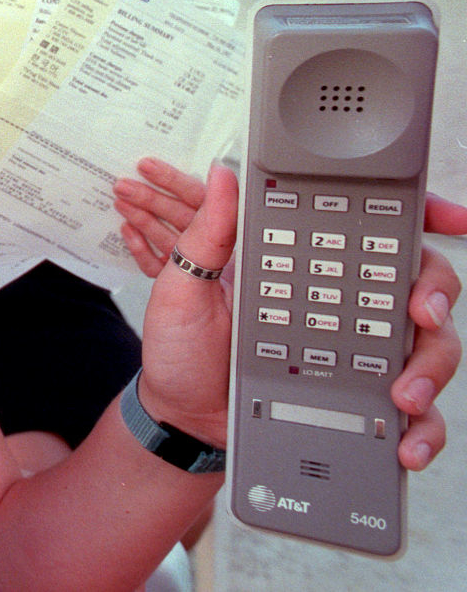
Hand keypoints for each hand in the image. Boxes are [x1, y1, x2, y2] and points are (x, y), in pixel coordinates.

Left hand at [136, 166, 463, 468]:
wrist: (177, 415)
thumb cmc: (180, 347)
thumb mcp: (183, 284)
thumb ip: (207, 233)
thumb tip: (225, 175)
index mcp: (299, 266)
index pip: (367, 230)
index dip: (417, 216)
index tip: (450, 216)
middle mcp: (337, 304)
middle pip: (414, 283)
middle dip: (434, 293)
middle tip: (421, 312)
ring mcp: (353, 353)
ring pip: (426, 345)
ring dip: (430, 365)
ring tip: (404, 393)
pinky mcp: (358, 400)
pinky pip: (412, 413)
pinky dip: (422, 428)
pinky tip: (407, 441)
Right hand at [137, 164, 236, 447]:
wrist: (182, 409)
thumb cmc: (194, 359)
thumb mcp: (196, 287)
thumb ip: (210, 228)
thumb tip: (225, 175)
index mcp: (238, 259)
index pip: (212, 204)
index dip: (179, 180)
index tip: (151, 166)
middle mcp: (224, 268)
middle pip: (189, 216)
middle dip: (155, 196)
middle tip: (124, 182)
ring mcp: (202, 284)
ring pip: (174, 236)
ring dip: (145, 216)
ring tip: (119, 199)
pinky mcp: (183, 299)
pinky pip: (164, 261)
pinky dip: (145, 245)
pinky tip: (130, 232)